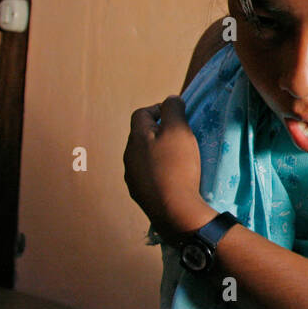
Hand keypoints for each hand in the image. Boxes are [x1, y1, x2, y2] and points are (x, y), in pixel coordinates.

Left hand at [123, 95, 214, 240]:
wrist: (175, 210)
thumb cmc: (178, 166)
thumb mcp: (179, 130)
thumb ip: (174, 110)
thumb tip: (171, 98)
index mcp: (137, 137)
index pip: (141, 113)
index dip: (158, 109)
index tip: (175, 114)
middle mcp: (129, 155)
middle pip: (141, 135)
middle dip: (158, 132)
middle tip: (179, 136)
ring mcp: (132, 176)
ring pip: (142, 156)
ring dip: (156, 153)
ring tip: (177, 159)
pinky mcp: (139, 194)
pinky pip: (146, 175)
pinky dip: (157, 172)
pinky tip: (171, 179)